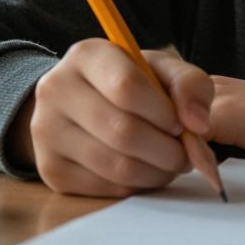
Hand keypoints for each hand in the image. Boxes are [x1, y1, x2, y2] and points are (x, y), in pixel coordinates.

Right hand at [7, 38, 212, 197]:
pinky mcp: (50, 169)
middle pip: (123, 132)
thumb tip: (198, 124)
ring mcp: (46, 132)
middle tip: (185, 154)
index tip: (182, 124)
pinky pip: (105, 189)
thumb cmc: (131, 84)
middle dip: (167, 150)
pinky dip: (137, 186)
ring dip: (157, 172)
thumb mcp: (161, 69)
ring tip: (170, 164)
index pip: (127, 87)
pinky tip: (146, 172)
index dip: (164, 113)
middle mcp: (56, 89)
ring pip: (116, 166)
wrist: (81, 104)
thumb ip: (189, 84)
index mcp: (86, 55)